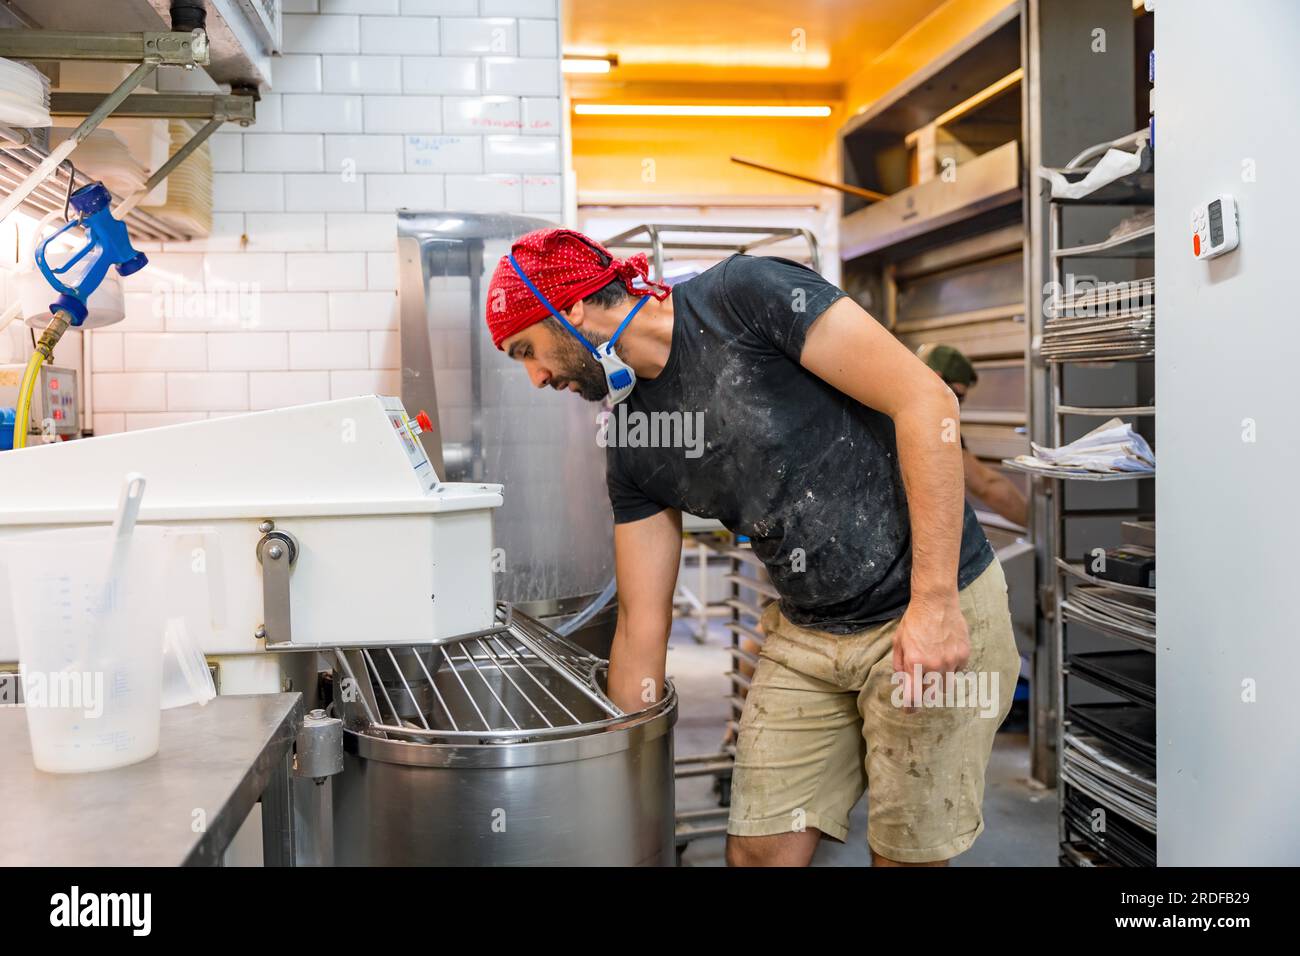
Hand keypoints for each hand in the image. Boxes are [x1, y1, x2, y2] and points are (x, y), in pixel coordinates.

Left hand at [892, 591, 969, 709]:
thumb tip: (903, 684)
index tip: (909, 710)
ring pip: (946, 686)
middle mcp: (934, 666)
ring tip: (933, 667)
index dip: (910, 708)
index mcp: (915, 664)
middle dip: (924, 694)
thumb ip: (899, 666)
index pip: (914, 698)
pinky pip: (958, 672)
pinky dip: (951, 668)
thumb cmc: (914, 621)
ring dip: (939, 683)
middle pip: (931, 695)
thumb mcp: (898, 643)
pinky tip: (945, 653)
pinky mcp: (964, 656)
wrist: (936, 602)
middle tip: (920, 685)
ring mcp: (951, 661)